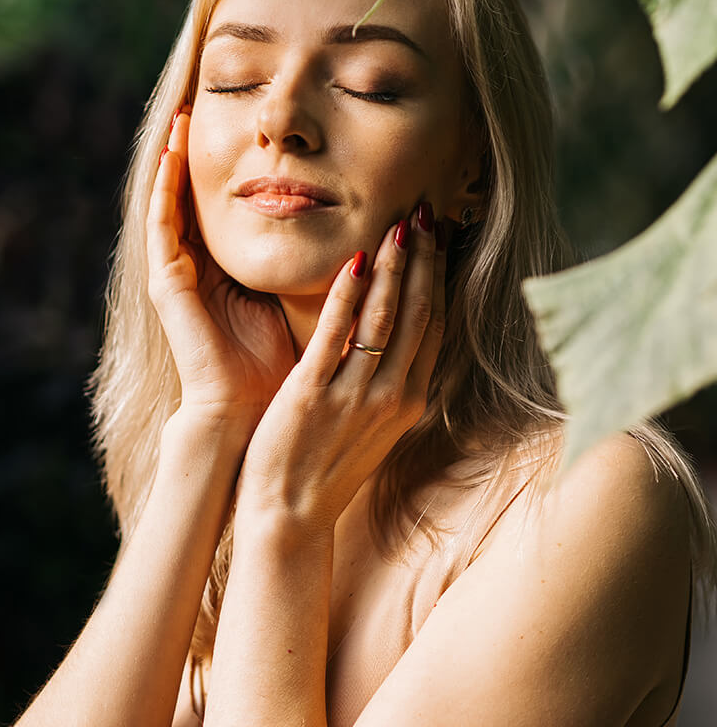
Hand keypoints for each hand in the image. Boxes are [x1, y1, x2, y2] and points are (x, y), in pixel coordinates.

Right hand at [147, 110, 296, 439]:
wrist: (251, 413)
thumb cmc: (282, 365)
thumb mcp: (302, 302)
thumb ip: (317, 268)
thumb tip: (363, 236)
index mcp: (229, 273)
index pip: (227, 209)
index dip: (234, 169)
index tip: (248, 128)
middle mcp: (200, 269)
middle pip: (196, 198)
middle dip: (201, 153)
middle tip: (204, 102)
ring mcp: (180, 276)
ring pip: (173, 204)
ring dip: (176, 159)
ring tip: (184, 114)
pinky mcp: (168, 285)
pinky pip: (161, 227)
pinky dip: (163, 189)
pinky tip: (169, 154)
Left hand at [237, 204, 446, 530]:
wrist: (291, 517)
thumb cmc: (328, 467)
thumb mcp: (373, 426)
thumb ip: (388, 382)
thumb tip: (397, 337)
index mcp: (408, 401)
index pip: (433, 326)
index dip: (438, 278)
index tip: (439, 240)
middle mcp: (391, 396)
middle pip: (417, 314)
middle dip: (423, 260)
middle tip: (424, 214)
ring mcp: (355, 395)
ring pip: (386, 318)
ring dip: (395, 267)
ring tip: (400, 225)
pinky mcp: (313, 393)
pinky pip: (338, 335)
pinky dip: (350, 295)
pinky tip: (356, 260)